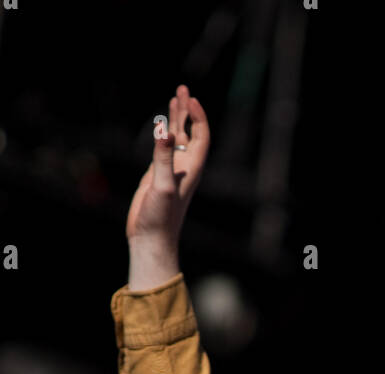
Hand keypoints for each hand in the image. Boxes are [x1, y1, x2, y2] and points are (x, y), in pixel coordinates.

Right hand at [126, 85, 209, 287]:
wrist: (151, 239)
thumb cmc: (160, 218)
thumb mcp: (162, 186)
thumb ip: (163, 159)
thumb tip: (166, 133)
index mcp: (191, 170)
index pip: (200, 137)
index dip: (198, 117)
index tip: (189, 99)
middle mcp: (184, 168)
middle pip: (191, 133)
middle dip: (187, 111)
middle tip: (183, 89)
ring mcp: (171, 171)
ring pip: (178, 139)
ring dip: (177, 119)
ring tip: (175, 97)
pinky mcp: (157, 176)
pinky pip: (164, 149)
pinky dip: (164, 134)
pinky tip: (162, 125)